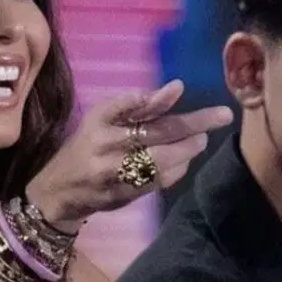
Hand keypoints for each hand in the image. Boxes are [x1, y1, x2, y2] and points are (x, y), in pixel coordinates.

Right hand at [25, 80, 233, 229]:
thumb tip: (174, 90)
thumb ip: (134, 106)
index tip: (179, 87)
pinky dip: (177, 169)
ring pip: (161, 160)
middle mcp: (105, 144)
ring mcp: (114, 171)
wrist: (58, 191)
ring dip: (188, 149)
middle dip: (194, 124)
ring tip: (202, 140)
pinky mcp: (122, 193)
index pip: (130, 105)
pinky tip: (184, 160)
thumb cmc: (87, 146)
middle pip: (156, 132)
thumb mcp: (101, 119)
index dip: (156, 98)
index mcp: (99, 119)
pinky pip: (158, 180)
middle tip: (222, 116)